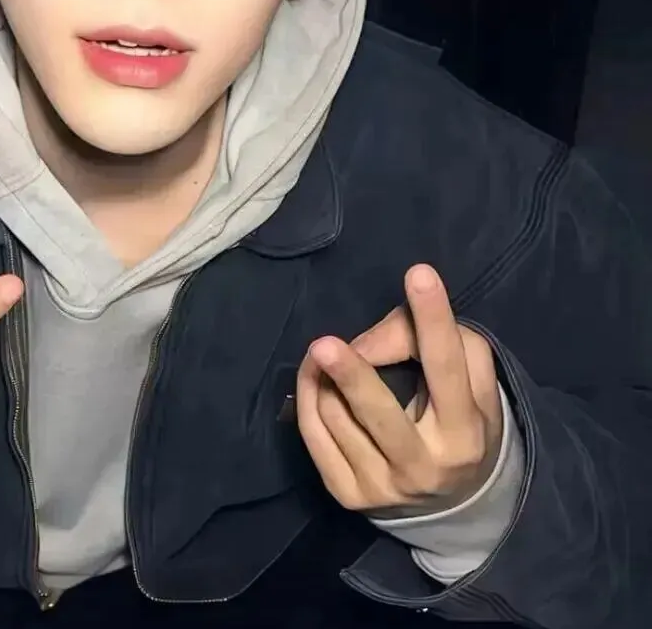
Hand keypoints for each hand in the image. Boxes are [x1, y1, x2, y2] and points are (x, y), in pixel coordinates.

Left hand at [297, 263, 501, 517]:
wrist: (453, 503)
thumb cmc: (458, 419)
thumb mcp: (468, 383)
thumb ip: (429, 343)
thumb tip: (364, 342)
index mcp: (465, 432)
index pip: (447, 368)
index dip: (433, 320)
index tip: (419, 274)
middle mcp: (424, 466)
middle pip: (381, 414)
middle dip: (352, 377)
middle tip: (325, 343)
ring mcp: (383, 486)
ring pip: (338, 417)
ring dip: (325, 375)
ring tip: (327, 352)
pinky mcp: (348, 495)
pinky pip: (314, 435)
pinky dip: (310, 398)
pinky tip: (314, 378)